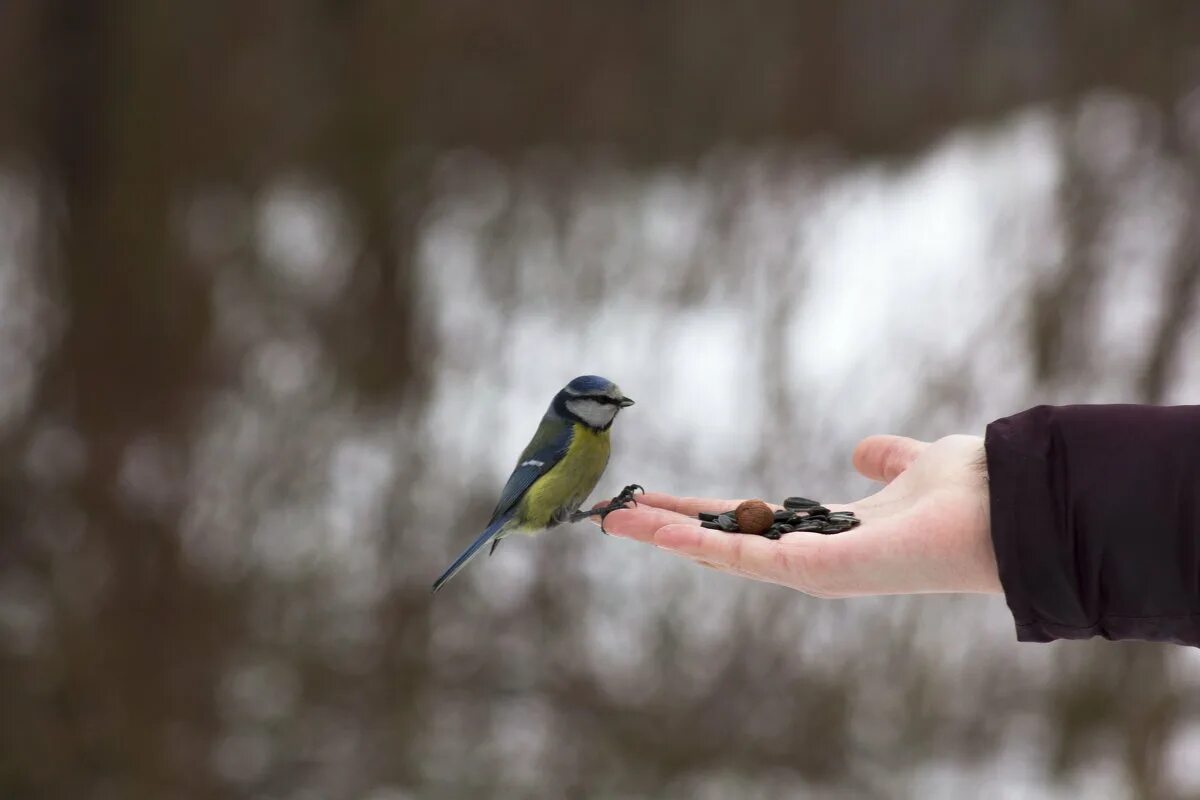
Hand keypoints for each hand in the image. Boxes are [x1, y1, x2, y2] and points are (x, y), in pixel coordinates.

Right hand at [597, 434, 1000, 596]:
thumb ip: (888, 459)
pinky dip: (697, 544)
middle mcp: (814, 559)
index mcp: (831, 535)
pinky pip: (743, 558)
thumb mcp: (914, 464)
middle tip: (616, 514)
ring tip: (616, 519)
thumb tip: (865, 450)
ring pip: (721, 555)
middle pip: (723, 544)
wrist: (1004, 507)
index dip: (704, 513)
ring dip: (666, 536)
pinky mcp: (816, 573)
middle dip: (669, 528)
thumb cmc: (969, 492)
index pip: (751, 525)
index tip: (661, 499)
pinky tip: (658, 527)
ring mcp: (811, 570)